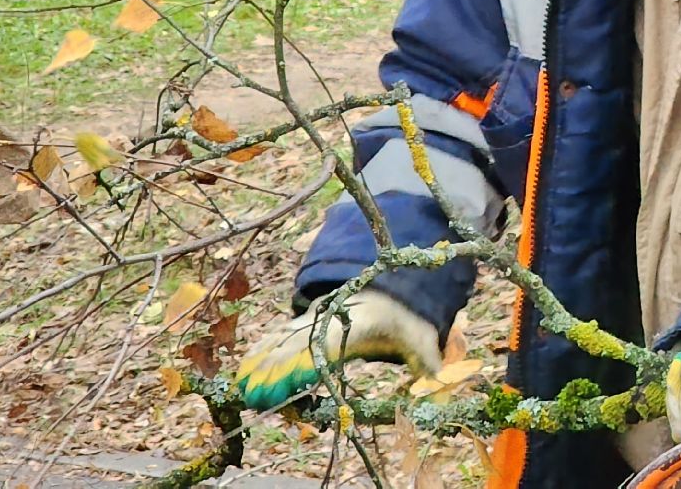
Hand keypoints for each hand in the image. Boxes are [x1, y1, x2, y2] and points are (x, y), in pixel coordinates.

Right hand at [234, 290, 440, 409]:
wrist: (388, 289)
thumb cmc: (403, 320)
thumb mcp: (420, 337)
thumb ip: (427, 359)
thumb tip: (437, 380)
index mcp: (358, 322)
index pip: (329, 341)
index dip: (308, 358)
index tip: (289, 376)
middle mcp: (332, 318)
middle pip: (299, 342)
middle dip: (275, 366)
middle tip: (254, 390)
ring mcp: (316, 318)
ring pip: (284, 338)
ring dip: (263, 360)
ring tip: (242, 381)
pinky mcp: (307, 321)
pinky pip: (280, 334)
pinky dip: (262, 349)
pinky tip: (245, 366)